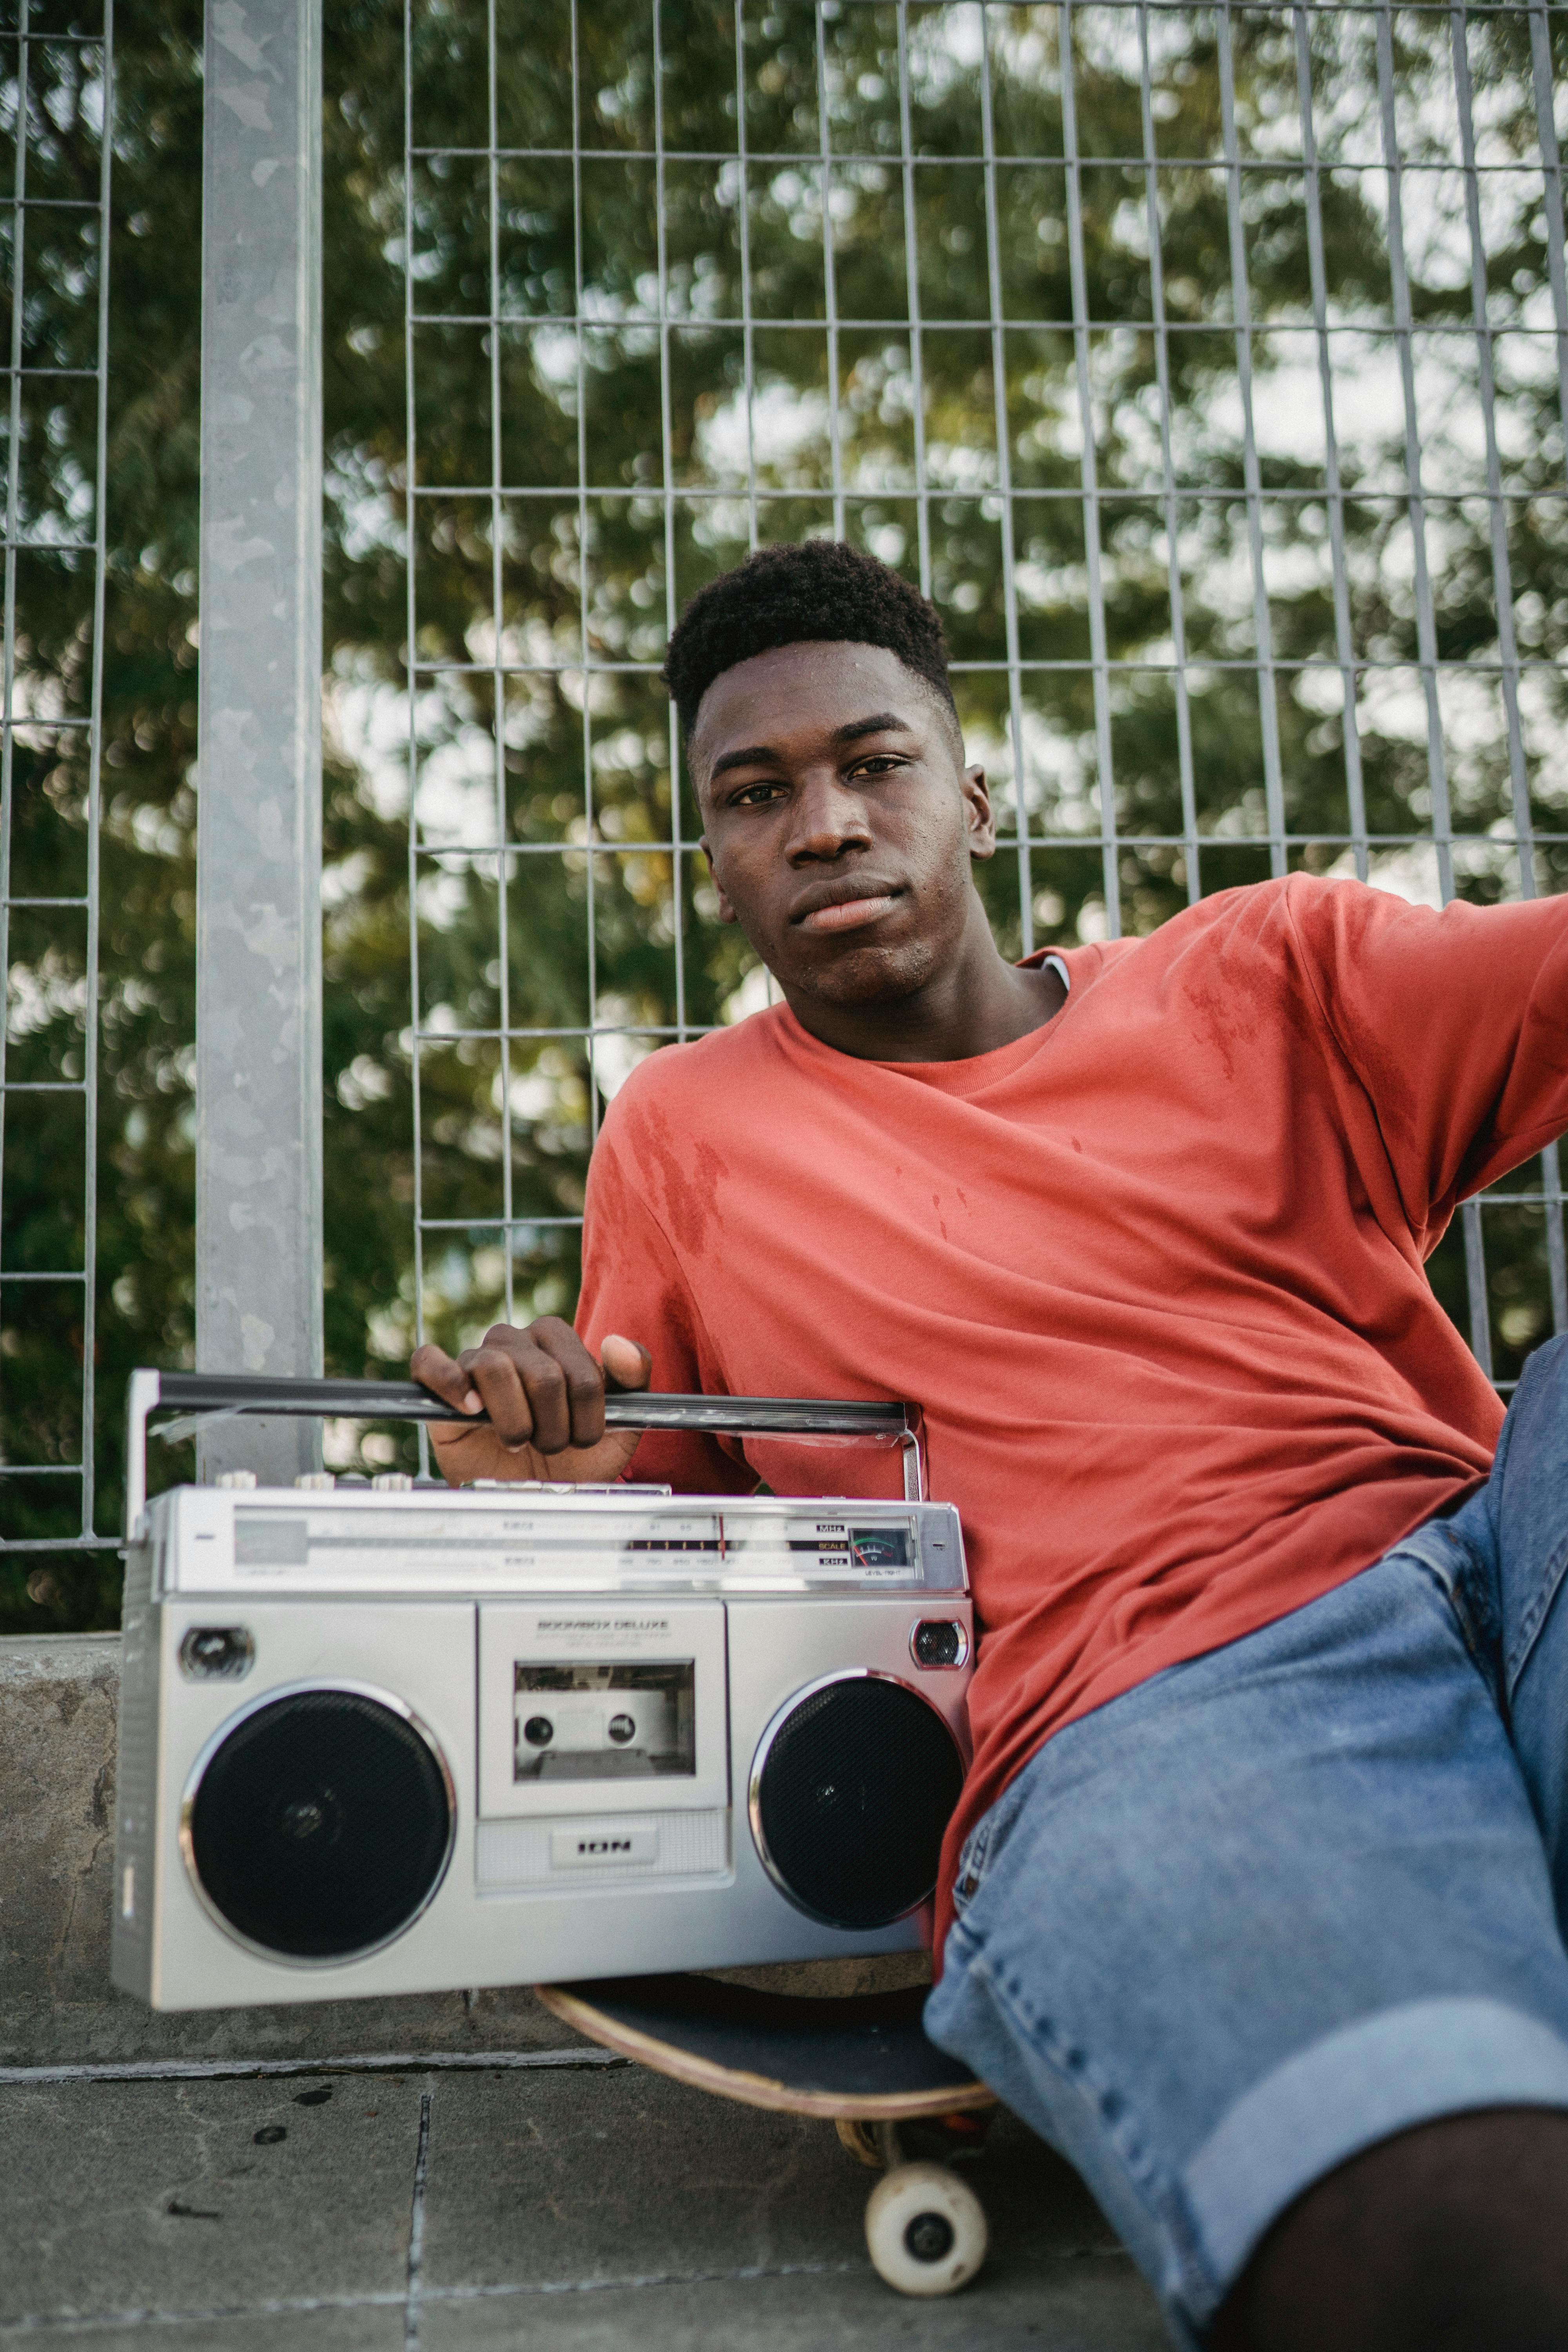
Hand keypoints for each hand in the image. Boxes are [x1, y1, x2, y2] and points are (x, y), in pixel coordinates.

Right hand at [409, 1319, 652, 1487]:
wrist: (532, 1498)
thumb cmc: (573, 1460)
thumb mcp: (620, 1426)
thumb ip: (633, 1379)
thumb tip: (617, 1343)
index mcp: (555, 1341)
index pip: (580, 1368)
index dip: (586, 1414)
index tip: (583, 1438)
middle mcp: (514, 1342)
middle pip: (541, 1374)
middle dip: (552, 1426)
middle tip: (546, 1447)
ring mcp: (475, 1361)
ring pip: (494, 1368)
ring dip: (514, 1421)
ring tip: (515, 1442)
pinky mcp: (437, 1386)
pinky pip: (429, 1361)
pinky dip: (449, 1382)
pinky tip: (471, 1409)